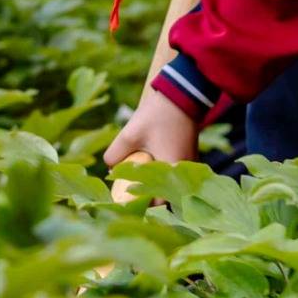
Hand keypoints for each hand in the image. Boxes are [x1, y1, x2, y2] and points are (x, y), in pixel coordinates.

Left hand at [102, 85, 201, 202]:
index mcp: (172, 170)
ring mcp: (189, 164)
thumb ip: (116, 153)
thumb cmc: (157, 115)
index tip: (125, 199)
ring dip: (154, 181)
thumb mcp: (129, 134)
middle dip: (146, 193)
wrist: (181, 94)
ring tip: (136, 176)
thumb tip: (109, 168)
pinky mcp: (189, 156)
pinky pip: (174, 172)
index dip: (141, 203)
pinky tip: (148, 163)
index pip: (158, 201)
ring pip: (169, 182)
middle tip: (128, 189)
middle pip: (164, 193)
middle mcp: (185, 171)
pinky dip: (162, 172)